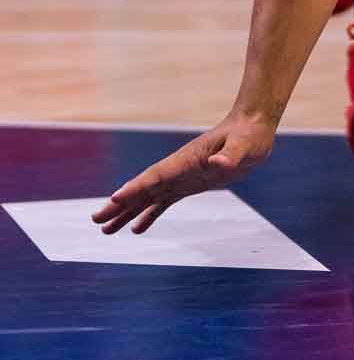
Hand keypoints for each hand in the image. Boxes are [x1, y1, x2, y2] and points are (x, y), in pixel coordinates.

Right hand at [91, 112, 276, 234]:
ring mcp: (182, 176)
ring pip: (148, 197)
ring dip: (126, 212)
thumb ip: (230, 156)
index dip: (136, 187)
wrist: (252, 130)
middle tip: (95, 220)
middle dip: (119, 204)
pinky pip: (163, 202)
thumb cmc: (248, 135)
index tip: (114, 199)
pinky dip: (148, 214)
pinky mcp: (190, 184)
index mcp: (186, 159)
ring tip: (105, 229)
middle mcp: (178, 168)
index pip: (156, 176)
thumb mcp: (243, 147)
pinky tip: (136, 229)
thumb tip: (219, 164)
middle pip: (143, 188)